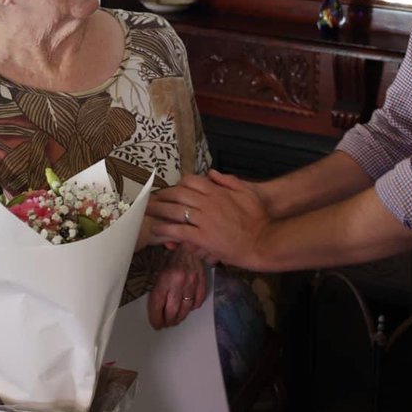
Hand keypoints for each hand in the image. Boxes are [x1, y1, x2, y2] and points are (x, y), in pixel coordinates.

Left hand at [146, 170, 270, 268]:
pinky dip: (165, 229)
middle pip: (178, 195)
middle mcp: (208, 203)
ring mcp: (204, 220)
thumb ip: (228, 181)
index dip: (177, 185)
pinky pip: (179, 231)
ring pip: (175, 211)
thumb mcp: (246, 191)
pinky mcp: (203, 237)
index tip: (170, 190)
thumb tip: (212, 173)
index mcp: (217, 192)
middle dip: (162, 196)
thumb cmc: (258, 217)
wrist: (263, 239)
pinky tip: (156, 231)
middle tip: (151, 200)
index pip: (191, 182)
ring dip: (159, 211)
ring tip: (147, 213)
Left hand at [147, 246, 206, 329]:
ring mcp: (192, 282)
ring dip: (180, 318)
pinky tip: (188, 308)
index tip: (156, 324)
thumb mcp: (159, 273)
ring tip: (176, 320)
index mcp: (164, 278)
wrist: (189, 244)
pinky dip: (193, 307)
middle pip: (172, 311)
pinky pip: (199, 300)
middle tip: (166, 324)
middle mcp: (178, 281)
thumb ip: (158, 290)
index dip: (156, 318)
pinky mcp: (202, 281)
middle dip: (168, 321)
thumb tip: (157, 310)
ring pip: (186, 309)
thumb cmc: (172, 259)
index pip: (158, 305)